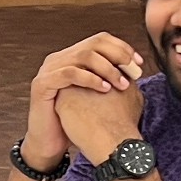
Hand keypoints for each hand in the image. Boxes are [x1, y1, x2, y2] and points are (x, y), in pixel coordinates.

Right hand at [24, 33, 142, 169]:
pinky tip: (104, 89)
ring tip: (121, 84)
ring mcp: (48, 70)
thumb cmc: (76, 119)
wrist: (52, 141)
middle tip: (133, 71)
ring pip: (84, 56)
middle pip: (94, 43)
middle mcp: (59, 58)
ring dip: (108, 68)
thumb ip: (110, 76)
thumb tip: (136, 67)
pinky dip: (90, 79)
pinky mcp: (42, 84)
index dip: (122, 48)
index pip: (100, 39)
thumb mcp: (96, 93)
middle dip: (118, 56)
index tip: (139, 63)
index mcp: (71, 57)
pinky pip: (69, 73)